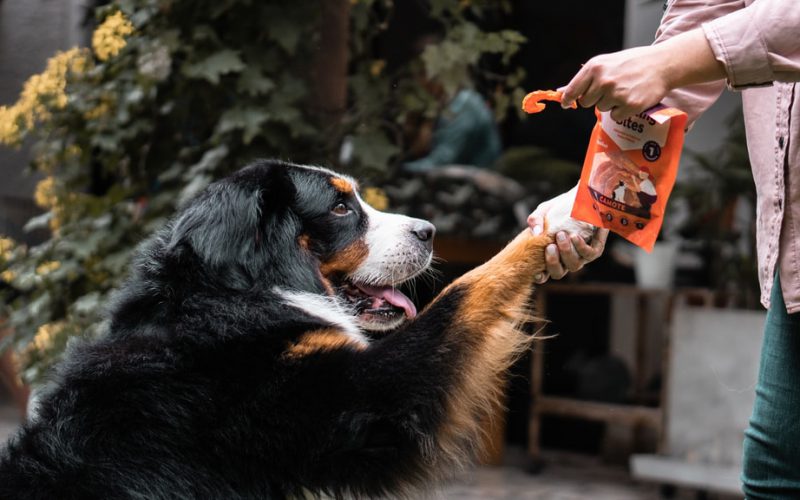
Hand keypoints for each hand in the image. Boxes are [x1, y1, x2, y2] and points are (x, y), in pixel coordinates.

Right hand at [527, 190, 608, 283]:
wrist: (583, 197)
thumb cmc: (561, 207)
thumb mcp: (544, 211)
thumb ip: (535, 220)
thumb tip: (536, 233)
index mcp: (551, 255)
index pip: (544, 274)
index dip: (540, 276)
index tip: (535, 271)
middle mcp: (566, 259)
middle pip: (558, 273)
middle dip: (553, 262)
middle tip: (550, 246)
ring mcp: (581, 256)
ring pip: (574, 266)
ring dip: (566, 252)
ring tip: (561, 235)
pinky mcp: (595, 248)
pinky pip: (589, 254)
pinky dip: (581, 247)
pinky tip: (574, 236)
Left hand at [559, 29, 724, 120]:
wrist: (662, 64)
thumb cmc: (632, 63)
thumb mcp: (606, 63)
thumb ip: (585, 78)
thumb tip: (561, 93)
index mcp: (595, 67)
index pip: (572, 90)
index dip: (568, 99)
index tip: (566, 104)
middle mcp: (603, 80)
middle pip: (586, 102)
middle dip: (596, 98)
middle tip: (612, 88)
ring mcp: (616, 94)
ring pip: (602, 109)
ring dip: (611, 104)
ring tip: (625, 90)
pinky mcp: (629, 106)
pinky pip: (615, 117)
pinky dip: (622, 112)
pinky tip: (632, 98)